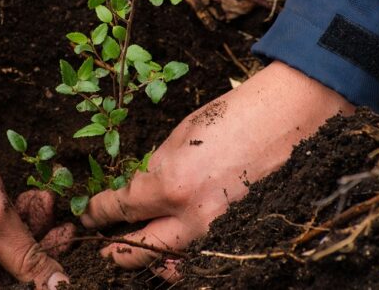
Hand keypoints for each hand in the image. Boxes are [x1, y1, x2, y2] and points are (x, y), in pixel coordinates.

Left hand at [80, 61, 354, 279]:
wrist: (289, 118)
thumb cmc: (234, 117)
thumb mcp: (180, 136)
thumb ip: (157, 168)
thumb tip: (140, 190)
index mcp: (171, 184)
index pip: (122, 208)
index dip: (99, 212)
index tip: (89, 213)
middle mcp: (193, 217)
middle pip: (140, 250)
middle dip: (116, 251)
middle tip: (103, 249)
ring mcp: (220, 231)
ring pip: (172, 260)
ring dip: (151, 258)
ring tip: (135, 252)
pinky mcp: (241, 234)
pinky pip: (203, 255)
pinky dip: (185, 257)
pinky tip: (175, 252)